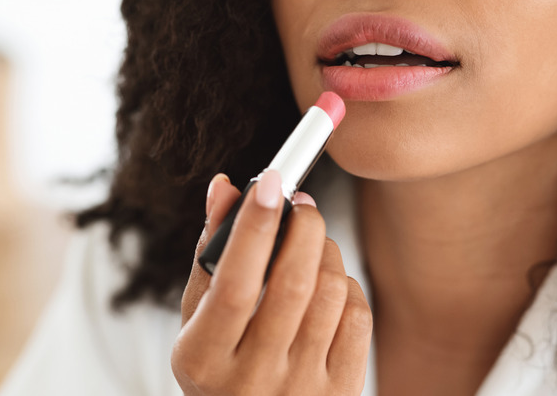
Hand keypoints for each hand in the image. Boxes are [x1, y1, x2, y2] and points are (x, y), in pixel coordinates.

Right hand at [171, 171, 372, 395]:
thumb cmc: (221, 367)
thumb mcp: (198, 318)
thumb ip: (210, 254)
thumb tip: (224, 190)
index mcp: (206, 359)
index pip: (234, 284)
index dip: (253, 228)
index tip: (268, 182)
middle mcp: (253, 378)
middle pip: (293, 283)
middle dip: (304, 226)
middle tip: (301, 204)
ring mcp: (301, 387)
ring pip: (331, 293)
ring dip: (326, 251)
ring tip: (311, 245)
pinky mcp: (341, 389)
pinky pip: (357, 316)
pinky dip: (346, 285)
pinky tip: (328, 286)